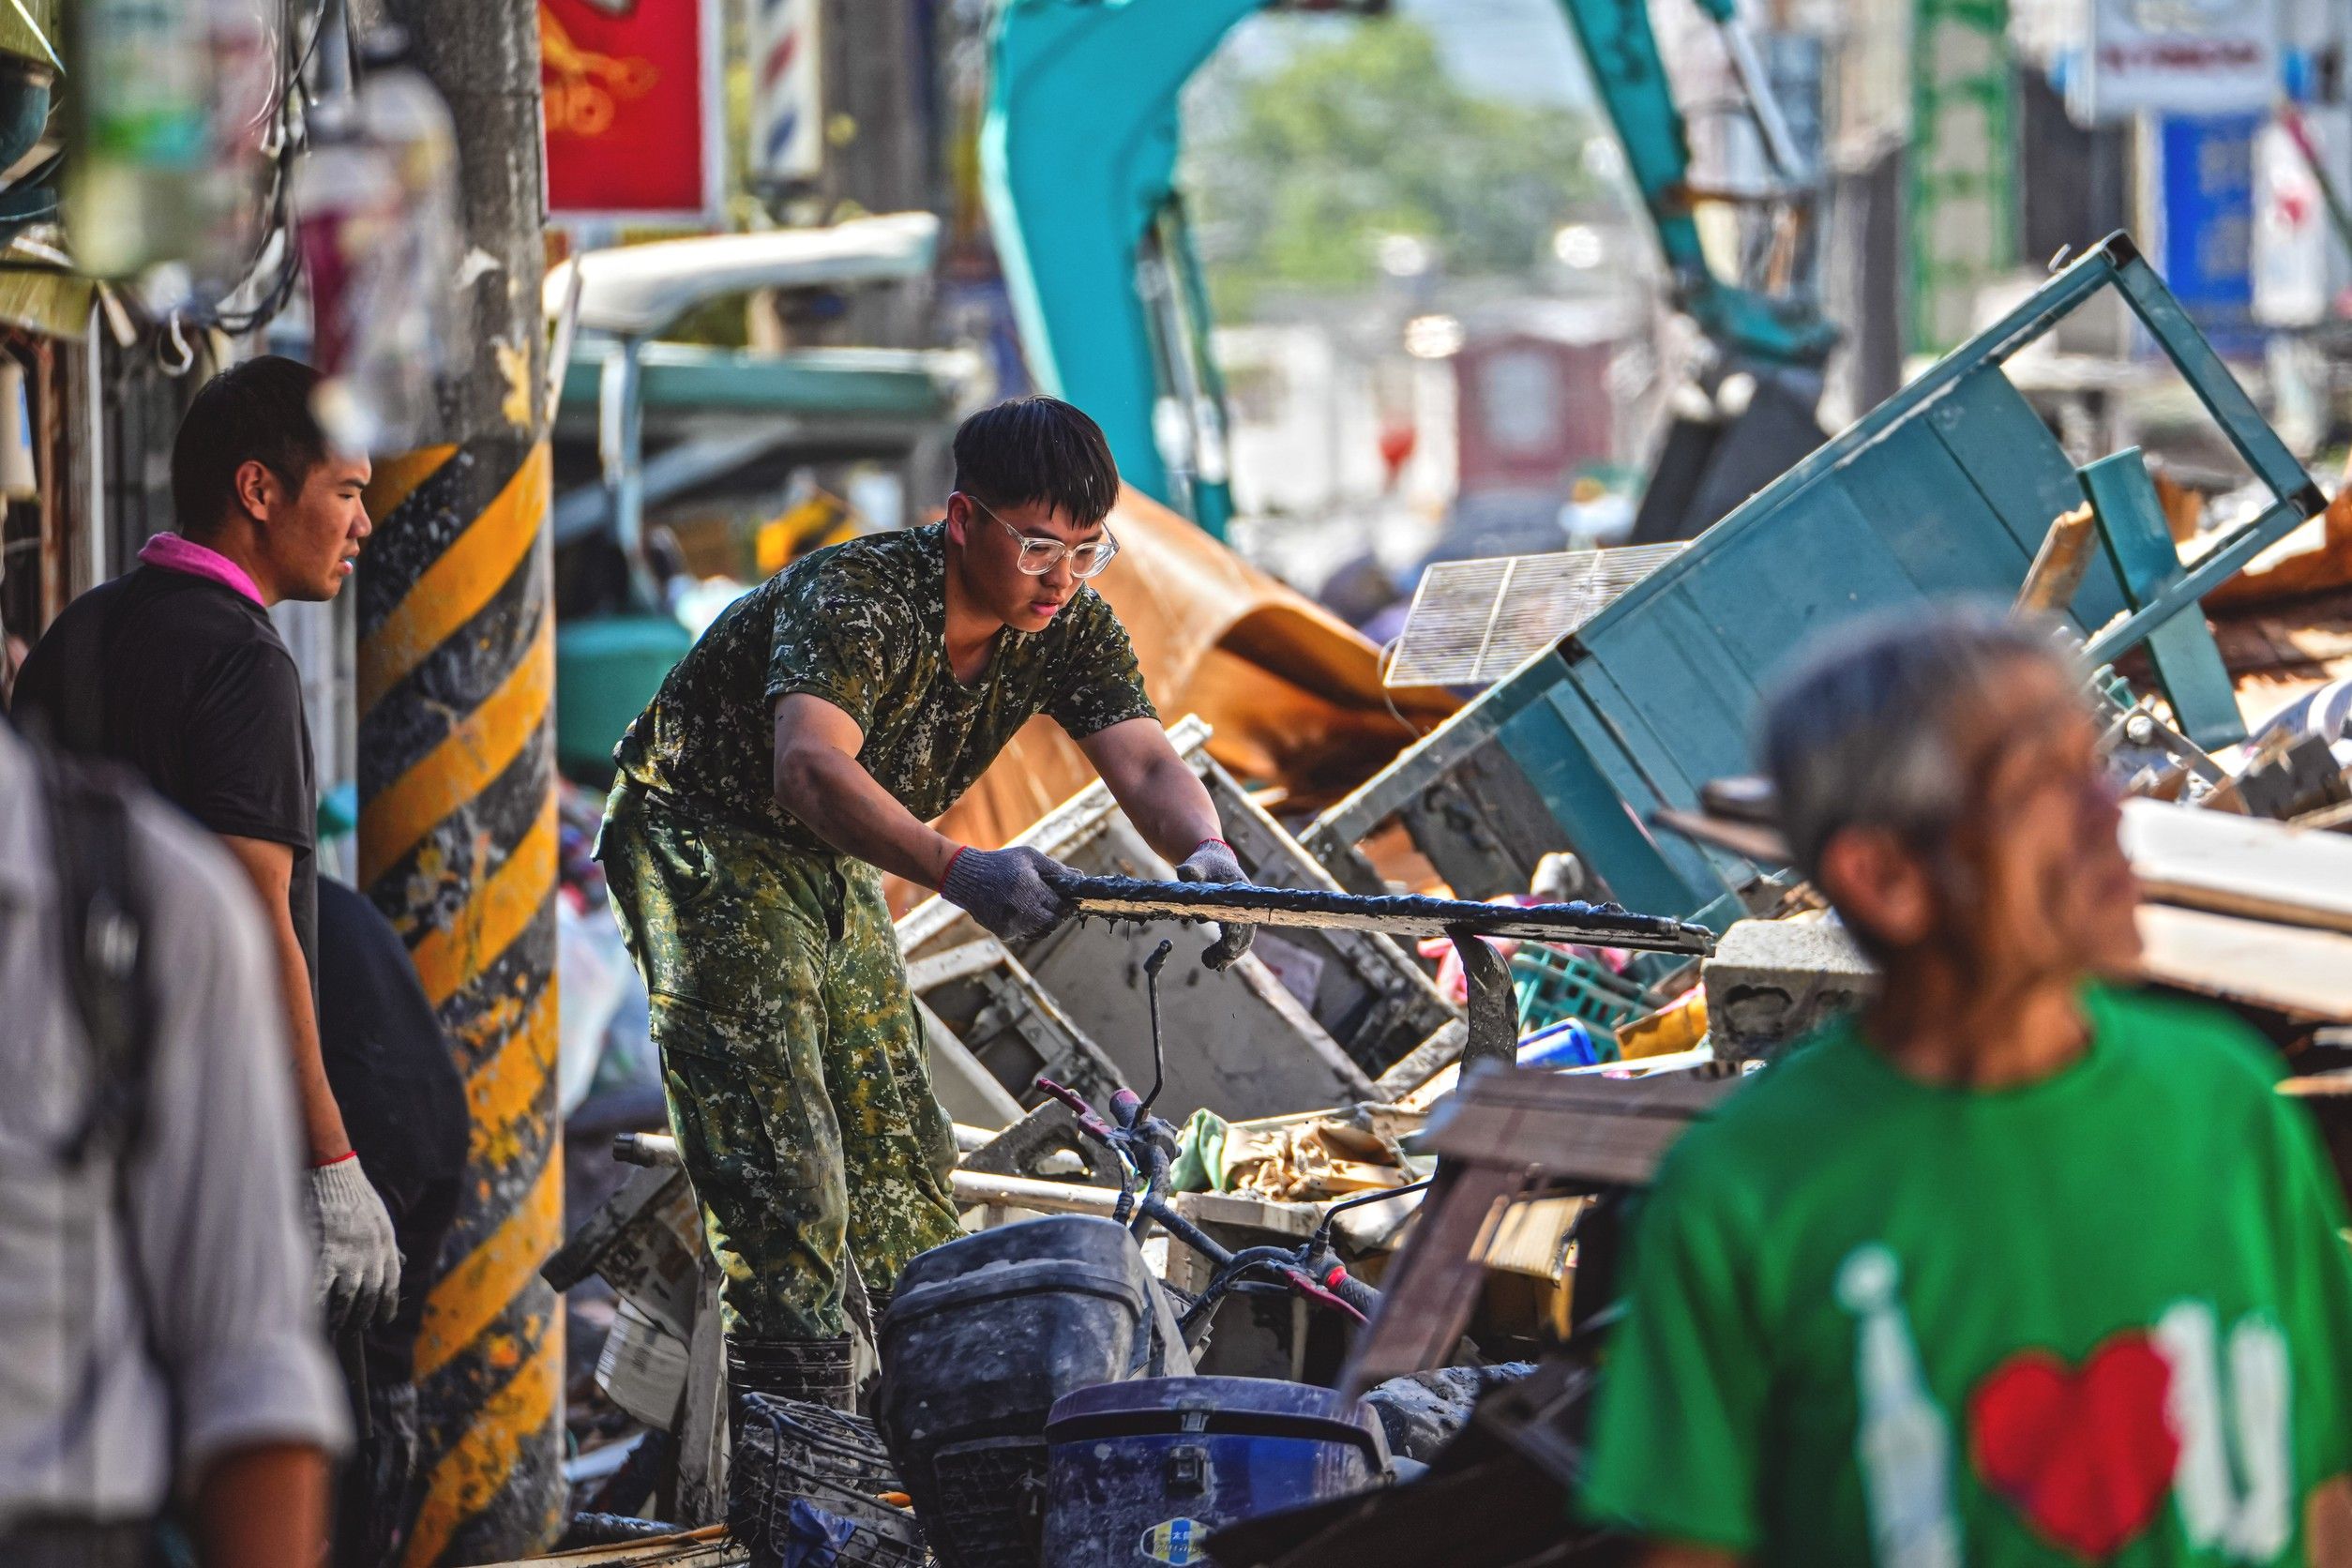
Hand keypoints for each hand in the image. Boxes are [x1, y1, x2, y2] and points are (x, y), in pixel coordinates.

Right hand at [306, 1156, 401, 1331]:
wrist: (332, 1172)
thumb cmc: (353, 1194)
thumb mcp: (381, 1219)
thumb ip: (389, 1243)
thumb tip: (403, 1261)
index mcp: (387, 1245)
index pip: (391, 1284)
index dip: (387, 1306)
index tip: (383, 1320)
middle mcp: (371, 1255)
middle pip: (370, 1297)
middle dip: (362, 1316)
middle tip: (353, 1327)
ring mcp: (348, 1257)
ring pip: (348, 1299)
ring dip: (341, 1316)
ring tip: (336, 1324)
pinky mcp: (323, 1255)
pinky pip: (321, 1291)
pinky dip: (318, 1307)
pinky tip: (313, 1316)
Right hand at [942, 844, 1074, 942]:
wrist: (967, 878)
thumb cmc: (1001, 863)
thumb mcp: (1029, 857)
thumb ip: (1056, 869)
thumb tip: (1080, 877)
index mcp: (1031, 889)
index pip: (1062, 906)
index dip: (1069, 905)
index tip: (1070, 900)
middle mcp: (1023, 910)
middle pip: (1054, 922)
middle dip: (1059, 915)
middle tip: (1057, 906)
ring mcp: (1013, 925)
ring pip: (1042, 931)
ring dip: (1045, 922)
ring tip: (1038, 907)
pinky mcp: (1005, 934)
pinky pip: (1027, 935)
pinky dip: (1030, 927)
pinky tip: (1023, 913)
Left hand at [1177, 838, 1254, 971]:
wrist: (1213, 859)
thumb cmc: (1206, 862)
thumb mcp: (1197, 864)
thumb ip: (1192, 870)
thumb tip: (1183, 872)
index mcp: (1239, 893)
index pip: (1242, 918)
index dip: (1235, 935)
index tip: (1225, 949)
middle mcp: (1244, 905)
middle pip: (1246, 933)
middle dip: (1232, 951)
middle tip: (1214, 965)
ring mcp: (1241, 912)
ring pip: (1242, 939)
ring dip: (1230, 954)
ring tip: (1214, 965)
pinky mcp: (1233, 918)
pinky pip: (1234, 937)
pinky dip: (1226, 950)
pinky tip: (1215, 962)